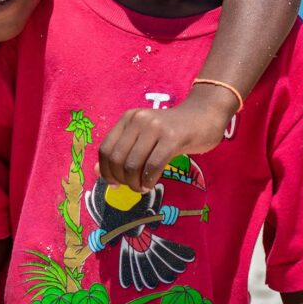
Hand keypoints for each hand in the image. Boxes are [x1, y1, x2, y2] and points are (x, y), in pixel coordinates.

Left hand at [97, 87, 235, 191]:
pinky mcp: (172, 137)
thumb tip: (97, 172)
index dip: (106, 171)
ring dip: (135, 183)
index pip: (105, 149)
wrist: (204, 115)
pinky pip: (152, 166)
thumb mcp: (144, 137)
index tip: (114, 183)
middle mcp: (138, 120)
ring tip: (142, 187)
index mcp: (127, 118)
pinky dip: (148, 180)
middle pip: (117, 158)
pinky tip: (150, 185)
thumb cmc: (173, 130)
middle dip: (121, 179)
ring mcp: (155, 127)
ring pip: (133, 164)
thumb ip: (122, 151)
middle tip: (132, 187)